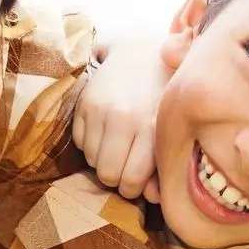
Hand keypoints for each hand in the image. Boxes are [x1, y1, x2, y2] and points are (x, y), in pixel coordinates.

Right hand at [71, 31, 169, 200]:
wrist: (140, 51)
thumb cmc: (162, 96)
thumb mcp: (169, 127)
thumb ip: (162, 164)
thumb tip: (153, 197)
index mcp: (151, 125)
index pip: (131, 179)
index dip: (131, 189)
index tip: (135, 183)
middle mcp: (123, 117)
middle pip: (107, 174)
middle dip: (115, 178)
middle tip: (124, 167)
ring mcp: (99, 109)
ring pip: (91, 160)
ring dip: (102, 159)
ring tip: (117, 145)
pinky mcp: (83, 103)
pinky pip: (78, 143)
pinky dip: (89, 143)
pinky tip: (104, 130)